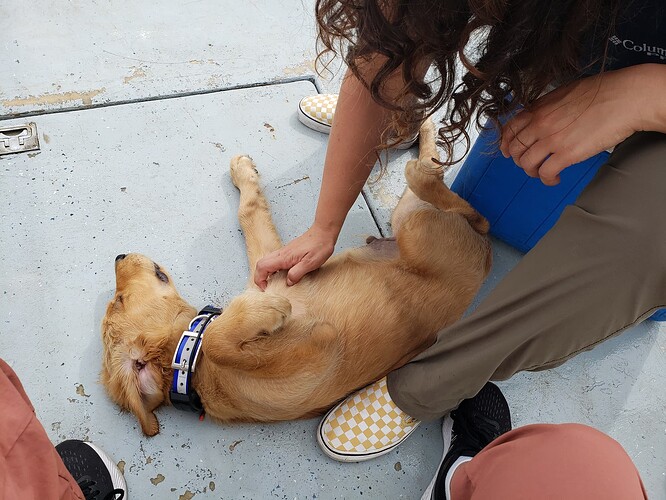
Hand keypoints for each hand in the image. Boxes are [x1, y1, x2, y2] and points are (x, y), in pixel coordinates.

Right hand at [254, 225, 336, 289]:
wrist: (323, 232)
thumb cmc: (319, 246)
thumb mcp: (310, 263)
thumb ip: (297, 273)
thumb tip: (288, 282)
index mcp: (284, 257)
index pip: (262, 267)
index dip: (260, 279)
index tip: (266, 288)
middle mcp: (281, 254)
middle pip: (261, 264)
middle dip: (260, 277)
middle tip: (267, 287)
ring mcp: (284, 252)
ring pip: (267, 262)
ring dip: (267, 273)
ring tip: (275, 283)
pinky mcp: (289, 252)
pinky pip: (275, 260)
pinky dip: (274, 269)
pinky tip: (284, 275)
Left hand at [500, 67, 644, 184]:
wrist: (626, 97)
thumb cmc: (604, 91)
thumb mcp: (565, 92)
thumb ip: (547, 106)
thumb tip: (539, 116)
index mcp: (539, 108)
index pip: (510, 129)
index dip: (506, 143)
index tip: (509, 151)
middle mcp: (541, 123)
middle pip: (515, 149)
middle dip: (519, 159)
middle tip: (529, 163)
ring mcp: (552, 139)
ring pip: (526, 163)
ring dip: (532, 172)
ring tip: (543, 172)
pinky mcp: (567, 154)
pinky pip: (546, 173)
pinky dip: (547, 180)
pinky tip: (555, 178)